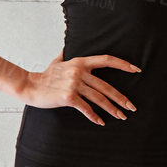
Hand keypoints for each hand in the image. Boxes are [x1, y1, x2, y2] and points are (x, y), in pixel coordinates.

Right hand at [21, 50, 138, 125]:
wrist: (29, 86)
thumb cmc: (45, 75)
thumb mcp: (57, 61)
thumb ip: (65, 54)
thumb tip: (67, 43)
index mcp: (80, 62)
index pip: (106, 60)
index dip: (123, 64)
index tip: (136, 70)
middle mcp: (79, 71)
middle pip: (106, 86)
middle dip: (121, 98)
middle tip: (132, 107)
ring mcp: (74, 84)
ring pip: (99, 99)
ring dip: (112, 109)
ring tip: (121, 116)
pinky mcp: (69, 97)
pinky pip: (86, 108)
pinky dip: (94, 116)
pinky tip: (101, 122)